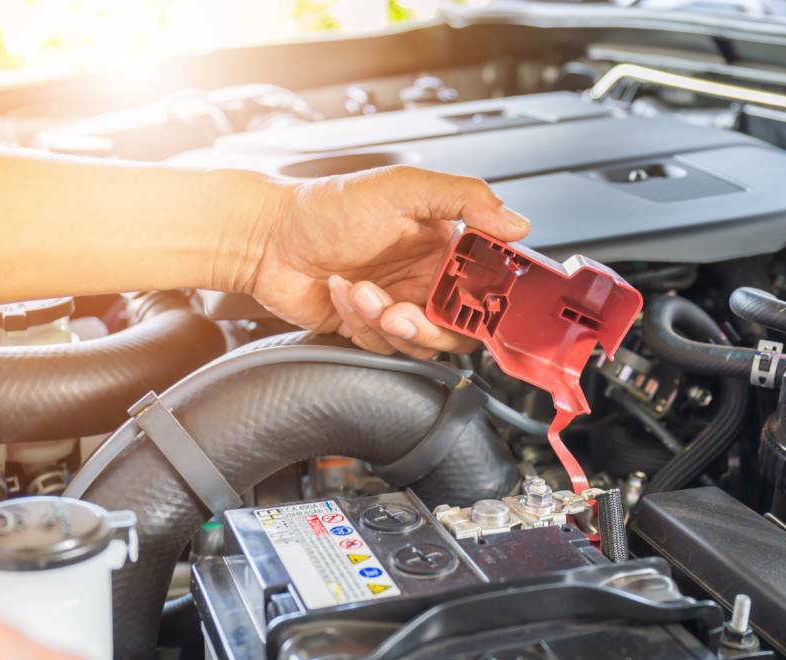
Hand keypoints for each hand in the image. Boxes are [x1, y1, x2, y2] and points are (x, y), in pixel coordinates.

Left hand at [240, 165, 529, 357]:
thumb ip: (465, 199)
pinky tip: (341, 293)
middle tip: (399, 310)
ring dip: (385, 322)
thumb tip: (517, 221)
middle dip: (428, 326)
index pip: (487, 286)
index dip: (485, 303)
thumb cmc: (328, 207)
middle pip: (458, 328)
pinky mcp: (370, 328)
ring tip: (359, 292)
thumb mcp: (403, 188)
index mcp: (444, 246)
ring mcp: (399, 305)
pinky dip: (359, 323)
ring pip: (420, 343)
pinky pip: (383, 346)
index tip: (470, 306)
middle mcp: (426, 278)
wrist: (268, 239)